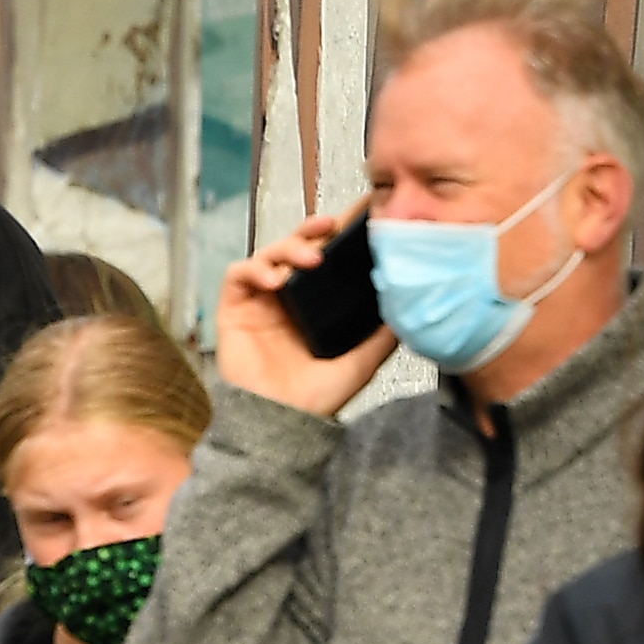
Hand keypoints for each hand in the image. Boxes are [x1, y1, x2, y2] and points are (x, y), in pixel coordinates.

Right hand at [216, 208, 395, 417]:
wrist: (281, 424)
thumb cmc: (314, 400)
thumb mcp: (360, 364)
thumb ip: (382, 337)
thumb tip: (410, 309)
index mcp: (312, 306)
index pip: (322, 258)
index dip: (333, 236)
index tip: (353, 219)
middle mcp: (285, 299)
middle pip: (293, 248)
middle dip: (309, 230)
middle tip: (329, 225)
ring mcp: (258, 302)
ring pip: (267, 254)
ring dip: (287, 247)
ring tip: (310, 258)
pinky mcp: (233, 310)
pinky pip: (237, 274)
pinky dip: (254, 269)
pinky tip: (274, 280)